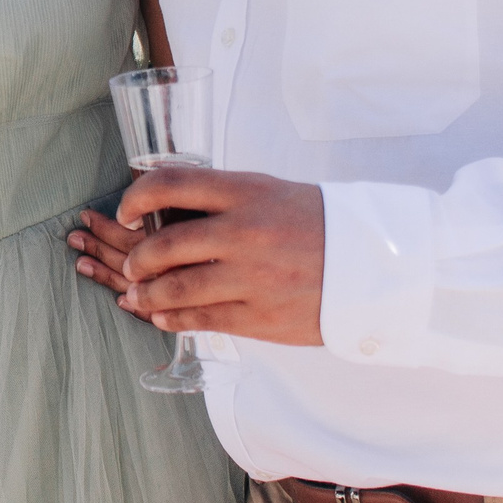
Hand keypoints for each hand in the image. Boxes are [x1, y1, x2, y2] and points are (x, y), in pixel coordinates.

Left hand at [71, 167, 326, 345]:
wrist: (376, 264)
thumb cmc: (318, 224)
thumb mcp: (272, 192)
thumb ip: (224, 198)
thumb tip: (168, 206)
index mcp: (246, 192)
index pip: (171, 184)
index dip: (136, 197)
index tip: (126, 212)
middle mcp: (244, 232)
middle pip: (165, 243)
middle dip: (137, 257)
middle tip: (131, 263)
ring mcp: (251, 277)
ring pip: (176, 287)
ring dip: (147, 292)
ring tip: (137, 294)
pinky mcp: (260, 316)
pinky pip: (201, 319)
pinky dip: (172, 317)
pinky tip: (160, 316)